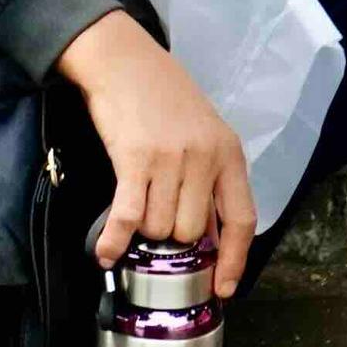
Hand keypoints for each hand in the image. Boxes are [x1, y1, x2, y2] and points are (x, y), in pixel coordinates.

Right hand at [56, 7, 256, 293]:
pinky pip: (127, 217)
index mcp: (228, 153)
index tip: (222, 287)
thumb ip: (208, 178)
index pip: (242, 220)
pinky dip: (114, 240)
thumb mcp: (203, 131)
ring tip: (134, 206)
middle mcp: (204, 158)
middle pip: (191, 232)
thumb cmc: (163, 94)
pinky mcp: (134, 158)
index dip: (233, 260)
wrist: (123, 59)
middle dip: (171, 237)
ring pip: (159, 228)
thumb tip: (202, 235)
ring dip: (143, 229)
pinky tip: (105, 252)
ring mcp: (170, 159)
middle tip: (155, 219)